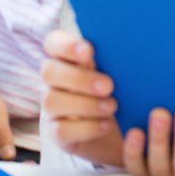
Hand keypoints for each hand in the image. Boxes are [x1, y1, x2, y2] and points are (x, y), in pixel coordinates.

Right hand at [41, 30, 122, 165]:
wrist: (125, 130)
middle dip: (79, 78)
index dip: (65, 45)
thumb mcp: (119, 72)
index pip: (53, 42)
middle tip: (109, 86)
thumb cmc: (122, 91)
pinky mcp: (58, 133)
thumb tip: (125, 41)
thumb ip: (113, 57)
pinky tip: (106, 124)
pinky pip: (61, 130)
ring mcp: (53, 108)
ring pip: (52, 101)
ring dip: (85, 104)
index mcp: (68, 58)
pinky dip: (87, 127)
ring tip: (112, 106)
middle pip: (49, 71)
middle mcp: (55, 81)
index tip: (88, 50)